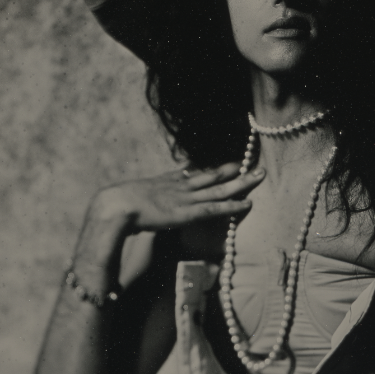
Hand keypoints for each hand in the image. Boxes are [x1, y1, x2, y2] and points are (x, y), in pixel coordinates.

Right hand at [90, 162, 263, 235]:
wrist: (115, 206)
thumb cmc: (115, 206)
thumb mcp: (129, 198)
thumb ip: (138, 202)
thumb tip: (135, 208)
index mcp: (164, 182)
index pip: (192, 174)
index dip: (208, 171)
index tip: (222, 166)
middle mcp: (179, 186)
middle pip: (210, 176)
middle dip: (231, 170)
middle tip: (249, 161)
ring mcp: (186, 198)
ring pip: (219, 189)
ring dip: (241, 182)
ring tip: (259, 174)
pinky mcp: (188, 213)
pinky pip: (215, 208)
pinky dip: (232, 206)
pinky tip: (247, 203)